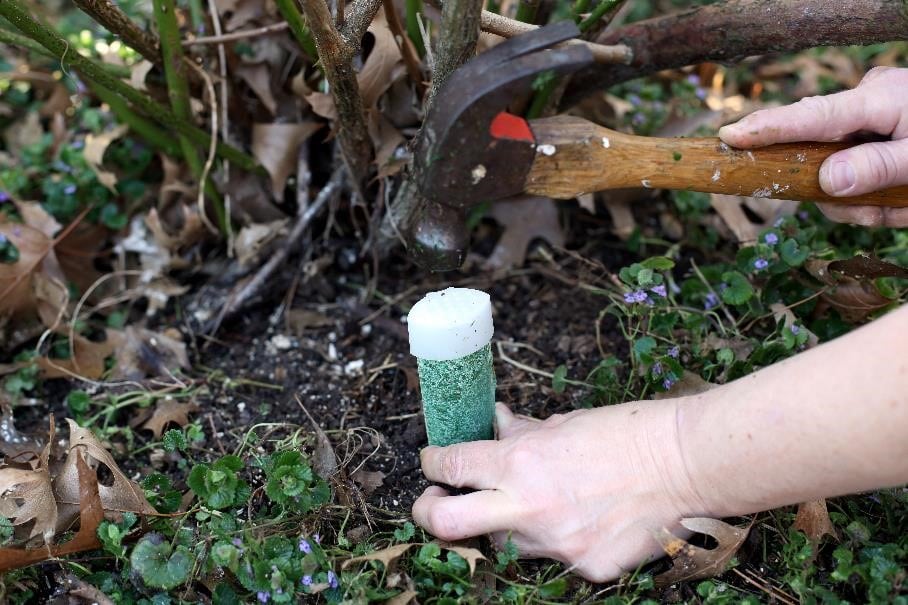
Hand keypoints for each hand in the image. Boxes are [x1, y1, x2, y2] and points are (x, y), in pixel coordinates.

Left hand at [411, 401, 711, 581]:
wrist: (687, 465)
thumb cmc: (628, 433)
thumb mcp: (564, 423)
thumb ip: (523, 432)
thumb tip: (496, 423)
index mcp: (520, 462)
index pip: (451, 466)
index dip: (432, 463)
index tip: (431, 462)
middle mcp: (528, 507)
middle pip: (445, 522)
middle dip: (426, 512)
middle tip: (431, 503)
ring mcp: (555, 544)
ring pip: (506, 543)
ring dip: (508, 524)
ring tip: (540, 503)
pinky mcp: (584, 568)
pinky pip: (554, 558)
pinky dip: (558, 539)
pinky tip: (583, 519)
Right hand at [718, 66, 907, 226]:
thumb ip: (878, 166)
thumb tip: (826, 179)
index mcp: (878, 98)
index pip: (811, 116)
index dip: (767, 128)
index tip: (726, 136)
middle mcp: (866, 103)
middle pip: (818, 155)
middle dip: (841, 195)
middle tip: (876, 211)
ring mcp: (869, 120)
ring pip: (835, 176)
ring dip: (867, 204)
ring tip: (903, 205)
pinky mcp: (874, 136)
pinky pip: (855, 177)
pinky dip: (878, 200)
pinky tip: (902, 200)